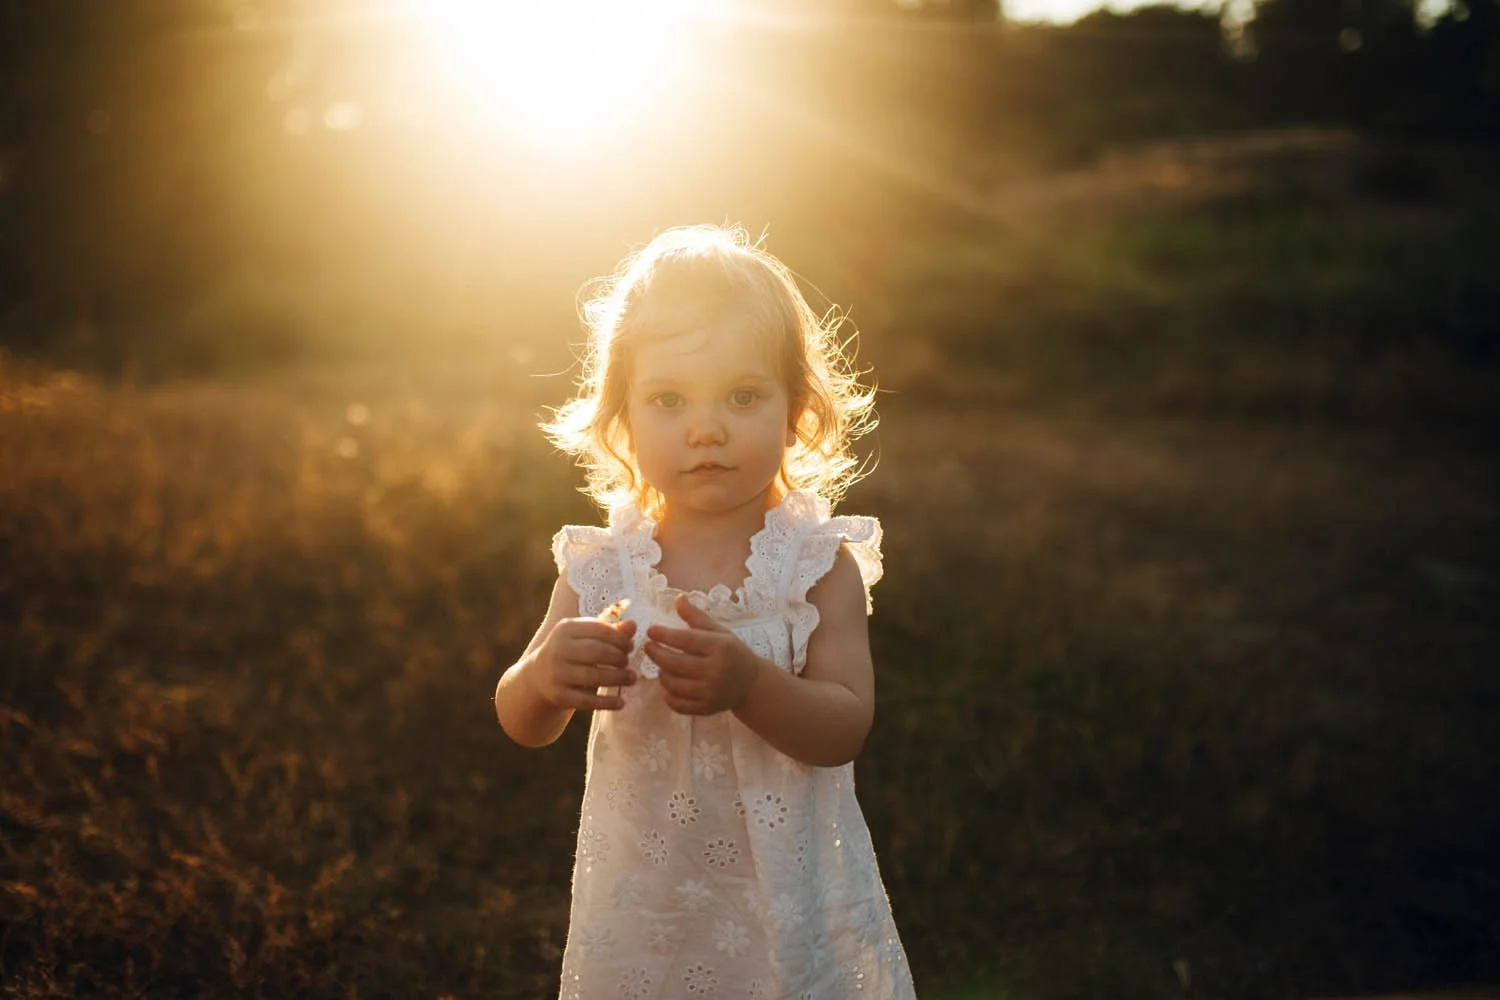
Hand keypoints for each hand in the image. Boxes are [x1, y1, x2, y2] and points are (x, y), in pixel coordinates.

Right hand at [527, 617, 637, 710]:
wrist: (539, 676)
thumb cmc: (571, 651)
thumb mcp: (585, 636)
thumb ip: (610, 630)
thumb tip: (633, 626)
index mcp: (565, 629)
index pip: (599, 630)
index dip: (619, 638)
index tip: (631, 646)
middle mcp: (558, 649)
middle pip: (597, 652)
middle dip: (619, 658)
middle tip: (628, 663)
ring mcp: (556, 673)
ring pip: (593, 677)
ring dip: (618, 679)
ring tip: (631, 679)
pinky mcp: (558, 695)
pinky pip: (587, 700)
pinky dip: (607, 702)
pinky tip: (621, 703)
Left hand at [645, 594, 762, 715]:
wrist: (750, 683)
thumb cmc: (732, 652)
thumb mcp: (719, 631)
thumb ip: (696, 617)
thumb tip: (678, 598)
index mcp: (720, 647)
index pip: (685, 640)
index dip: (664, 635)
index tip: (651, 630)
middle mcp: (716, 670)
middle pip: (675, 664)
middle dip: (656, 654)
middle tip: (648, 646)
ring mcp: (711, 692)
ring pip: (674, 685)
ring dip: (661, 674)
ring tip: (660, 665)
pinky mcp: (707, 708)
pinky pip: (678, 704)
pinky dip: (668, 695)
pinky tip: (668, 685)